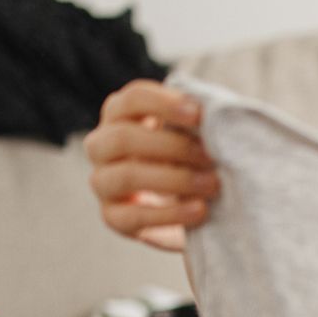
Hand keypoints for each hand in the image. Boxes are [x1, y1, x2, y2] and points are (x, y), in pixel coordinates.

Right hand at [85, 79, 219, 251]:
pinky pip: (133, 216)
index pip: (132, 99)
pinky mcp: (113, 217)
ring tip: (212, 185)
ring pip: (126, 175)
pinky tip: (200, 210)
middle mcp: (102, 145)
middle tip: (212, 158)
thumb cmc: (193, 158)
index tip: (199, 115)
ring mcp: (103, 182)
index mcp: (121, 115)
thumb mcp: (194, 136)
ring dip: (175, 180)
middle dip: (173, 146)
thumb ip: (197, 123)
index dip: (164, 103)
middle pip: (123, 137)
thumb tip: (216, 117)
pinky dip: (170, 214)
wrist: (190, 208)